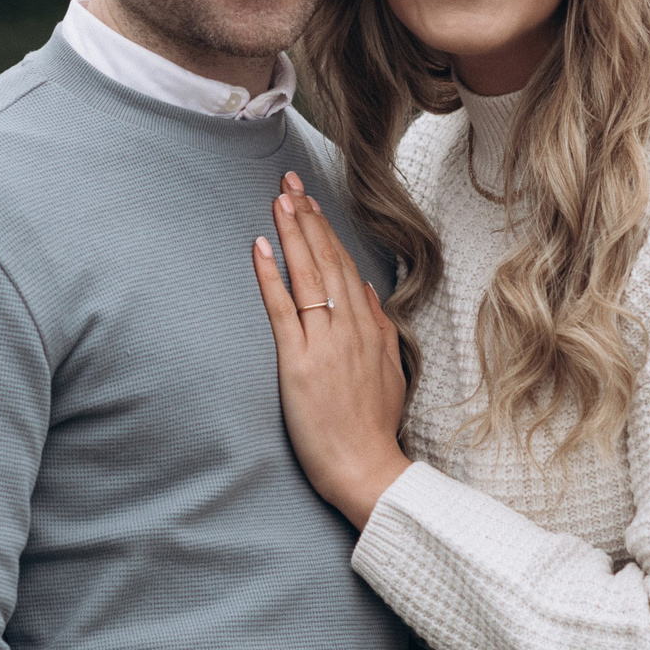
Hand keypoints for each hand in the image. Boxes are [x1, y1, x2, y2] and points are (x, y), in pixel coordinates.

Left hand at [251, 172, 411, 529]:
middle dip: (307, 217)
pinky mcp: (299, 362)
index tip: (310, 199)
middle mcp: (348, 327)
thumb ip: (378, 327)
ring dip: (292, 233)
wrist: (366, 469)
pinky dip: (271, 276)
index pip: (344, 265)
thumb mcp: (389, 371)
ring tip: (279, 199)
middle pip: (326, 260)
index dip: (325, 230)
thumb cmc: (373, 426)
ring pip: (308, 275)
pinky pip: (283, 310)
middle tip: (289, 181)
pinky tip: (259, 247)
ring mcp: (324, 342)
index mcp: (368, 327)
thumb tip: (364, 289)